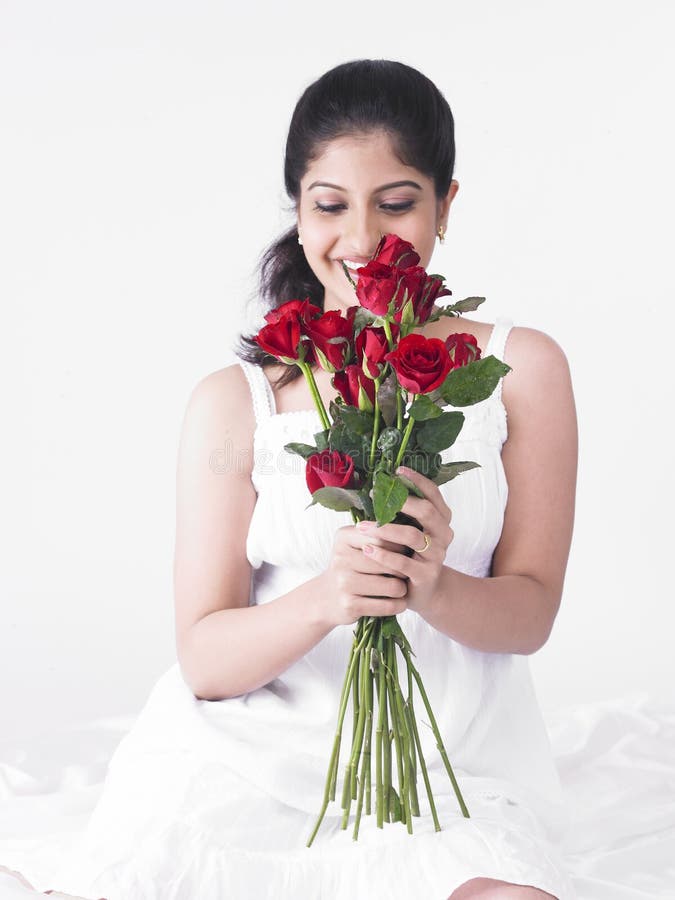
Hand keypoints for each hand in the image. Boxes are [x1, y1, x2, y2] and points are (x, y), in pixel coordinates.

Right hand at [318, 521, 409, 626]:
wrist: (326, 597)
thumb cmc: (350, 567)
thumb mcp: (355, 545)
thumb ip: (377, 535)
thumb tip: (409, 532)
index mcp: (343, 537)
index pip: (382, 537)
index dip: (400, 545)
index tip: (406, 551)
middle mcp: (341, 558)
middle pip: (389, 561)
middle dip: (404, 568)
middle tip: (408, 572)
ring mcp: (344, 583)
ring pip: (393, 586)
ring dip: (402, 589)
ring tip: (401, 587)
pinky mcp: (350, 605)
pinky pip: (387, 606)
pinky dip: (398, 605)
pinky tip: (398, 602)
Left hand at [355, 465, 453, 617]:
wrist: (425, 592)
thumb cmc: (411, 554)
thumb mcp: (411, 530)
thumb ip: (402, 512)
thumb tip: (377, 486)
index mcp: (442, 520)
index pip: (434, 494)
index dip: (418, 481)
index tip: (398, 470)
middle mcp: (444, 535)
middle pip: (427, 512)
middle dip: (401, 501)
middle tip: (375, 496)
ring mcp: (437, 556)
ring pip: (412, 536)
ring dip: (385, 529)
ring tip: (361, 526)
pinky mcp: (426, 575)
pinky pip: (403, 563)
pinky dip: (383, 555)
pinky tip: (366, 549)